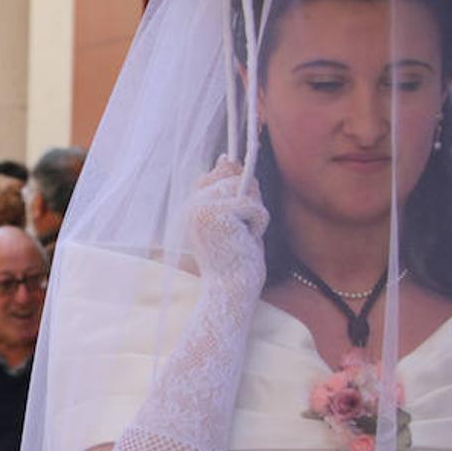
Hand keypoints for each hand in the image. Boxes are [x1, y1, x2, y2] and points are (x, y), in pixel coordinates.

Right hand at [185, 156, 268, 288]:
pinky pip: (253, 204)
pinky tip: (247, 240)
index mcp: (192, 207)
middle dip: (248, 202)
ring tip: (243, 236)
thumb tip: (227, 158)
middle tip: (241, 233)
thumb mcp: (234, 220)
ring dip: (254, 213)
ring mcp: (201, 207)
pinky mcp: (217, 212)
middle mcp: (192, 205)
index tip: (237, 219)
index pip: (217, 176)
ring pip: (244, 187)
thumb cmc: (236, 262)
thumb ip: (231, 190)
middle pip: (234, 178)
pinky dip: (260, 223)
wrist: (230, 292)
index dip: (235, 190)